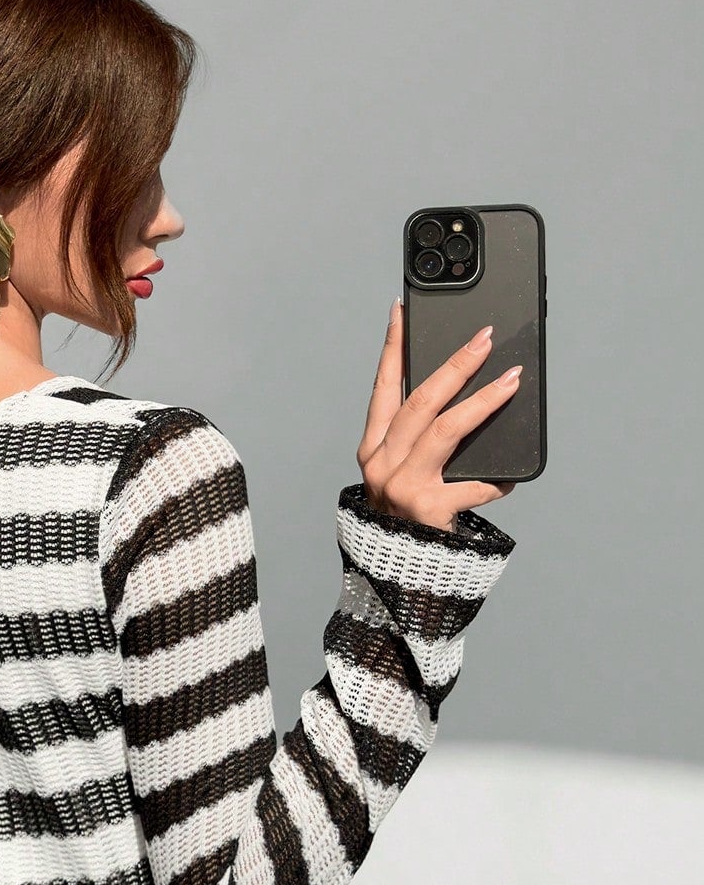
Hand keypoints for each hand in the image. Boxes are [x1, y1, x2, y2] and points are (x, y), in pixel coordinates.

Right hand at [357, 299, 517, 531]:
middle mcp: (382, 464)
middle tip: (484, 339)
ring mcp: (403, 486)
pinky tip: (511, 479)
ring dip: (484, 401)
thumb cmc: (405, 518)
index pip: (383, 387)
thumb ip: (419, 441)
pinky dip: (494, 482)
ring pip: (447, 429)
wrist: (400, 574)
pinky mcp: (428, 510)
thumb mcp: (401, 474)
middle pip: (421, 401)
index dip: (392, 347)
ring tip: (511, 380)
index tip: (403, 310)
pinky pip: (472, 485)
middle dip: (456, 364)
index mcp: (373, 449)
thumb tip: (465, 398)